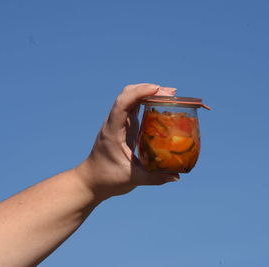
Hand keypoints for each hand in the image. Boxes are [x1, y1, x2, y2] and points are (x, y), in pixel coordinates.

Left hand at [76, 83, 179, 200]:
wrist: (92, 181)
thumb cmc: (108, 179)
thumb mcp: (132, 179)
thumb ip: (154, 178)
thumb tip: (176, 176)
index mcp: (113, 131)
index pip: (122, 104)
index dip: (139, 92)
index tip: (157, 89)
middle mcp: (115, 123)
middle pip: (127, 94)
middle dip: (147, 89)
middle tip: (170, 93)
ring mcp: (119, 124)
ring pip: (130, 98)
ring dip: (148, 93)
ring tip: (169, 95)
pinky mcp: (124, 127)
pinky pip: (134, 108)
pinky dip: (147, 102)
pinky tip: (161, 106)